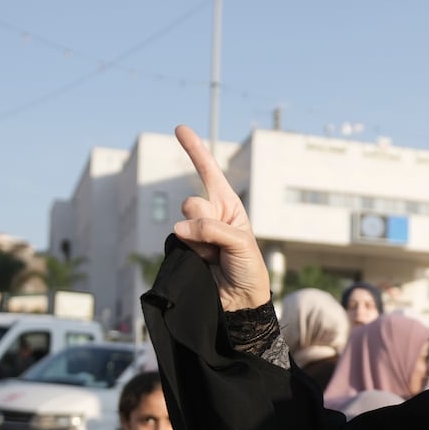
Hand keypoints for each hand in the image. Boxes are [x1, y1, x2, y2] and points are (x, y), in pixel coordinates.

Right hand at [171, 125, 271, 311]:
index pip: (209, 173)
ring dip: (201, 238)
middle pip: (193, 203)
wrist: (240, 301)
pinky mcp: (183, 249)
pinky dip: (193, 250)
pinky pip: (179, 240)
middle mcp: (209, 215)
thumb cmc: (249, 269)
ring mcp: (193, 232)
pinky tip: (204, 261)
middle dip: (206, 220)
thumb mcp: (241, 244)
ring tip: (215, 255)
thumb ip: (212, 229)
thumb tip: (180, 227)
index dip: (195, 150)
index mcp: (229, 207)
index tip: (180, 128)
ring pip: (185, 221)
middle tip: (220, 241)